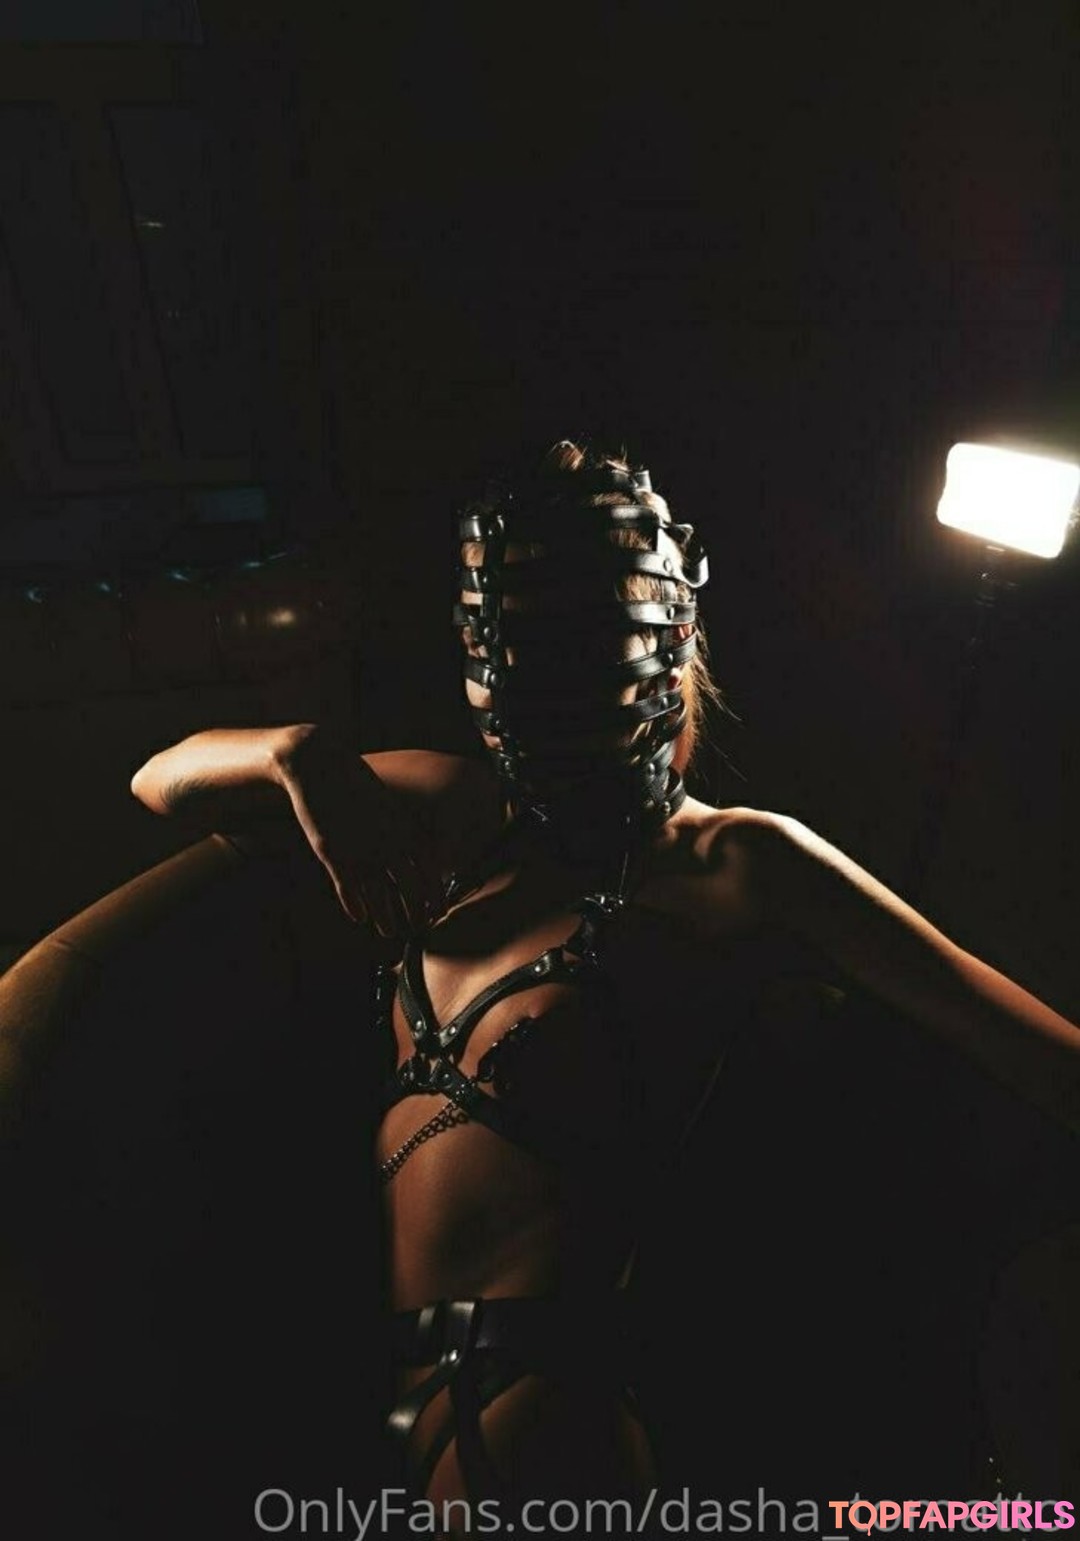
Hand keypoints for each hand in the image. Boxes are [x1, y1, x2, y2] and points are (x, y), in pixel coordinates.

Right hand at [276, 731, 446, 940]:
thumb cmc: (356, 786)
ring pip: (379, 896)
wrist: (320, 766)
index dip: (436, 895)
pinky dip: (354, 906)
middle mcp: (386, 843)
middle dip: (415, 913)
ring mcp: (360, 850)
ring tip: (388, 931)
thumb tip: (419, 852)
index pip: (430, 871)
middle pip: (409, 889)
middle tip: (416, 927)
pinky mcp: (333, 853)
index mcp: (404, 829)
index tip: (439, 911)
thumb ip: (402, 832)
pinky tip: (360, 917)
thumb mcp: (389, 807)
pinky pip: (348, 888)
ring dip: (386, 918)